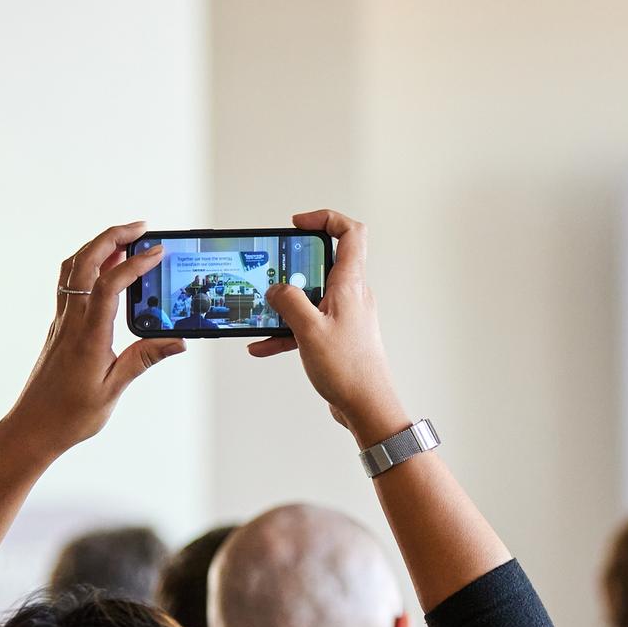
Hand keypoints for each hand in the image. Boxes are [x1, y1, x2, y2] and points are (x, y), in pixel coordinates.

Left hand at [0, 221, 180, 459]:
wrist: (32, 427)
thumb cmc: (69, 414)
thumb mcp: (114, 388)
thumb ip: (144, 359)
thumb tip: (177, 340)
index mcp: (87, 335)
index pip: (110, 286)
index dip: (135, 264)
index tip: (157, 251)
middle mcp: (71, 321)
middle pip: (85, 263)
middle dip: (113, 237)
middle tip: (141, 228)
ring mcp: (62, 321)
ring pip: (73, 269)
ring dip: (98, 247)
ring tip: (126, 240)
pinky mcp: (60, 328)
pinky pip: (70, 284)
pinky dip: (88, 266)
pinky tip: (106, 271)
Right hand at [252, 209, 406, 442]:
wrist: (367, 407)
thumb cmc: (349, 369)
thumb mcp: (309, 330)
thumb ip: (289, 301)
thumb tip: (275, 288)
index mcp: (350, 284)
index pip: (350, 233)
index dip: (325, 219)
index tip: (298, 224)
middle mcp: (351, 295)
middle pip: (324, 262)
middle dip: (293, 264)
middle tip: (271, 268)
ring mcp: (345, 316)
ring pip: (311, 296)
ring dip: (285, 301)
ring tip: (260, 307)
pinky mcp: (337, 337)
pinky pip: (307, 325)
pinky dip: (285, 331)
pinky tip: (261, 345)